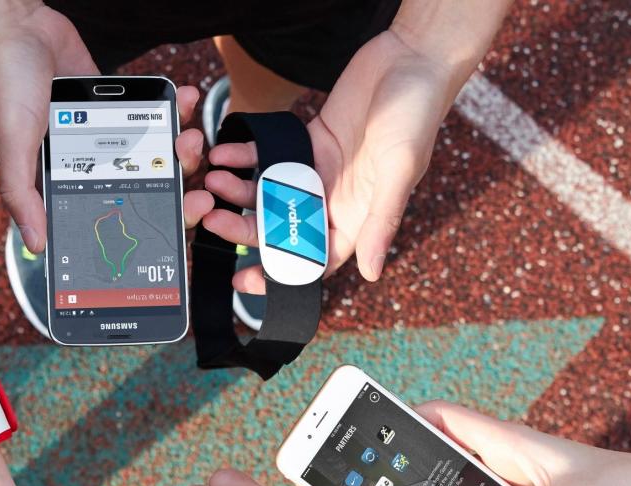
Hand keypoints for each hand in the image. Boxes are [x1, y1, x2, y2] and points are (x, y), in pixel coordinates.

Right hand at [0, 1, 211, 249]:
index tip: (181, 217)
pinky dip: (172, 111)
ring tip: (190, 134)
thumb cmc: (6, 85)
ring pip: (151, 155)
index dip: (148, 223)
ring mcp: (103, 138)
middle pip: (140, 189)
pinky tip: (186, 101)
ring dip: (179, 147)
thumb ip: (22, 194)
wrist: (19, 26)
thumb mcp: (11, 144)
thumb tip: (35, 245)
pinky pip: (149, 118)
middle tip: (195, 178)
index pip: (108, 216)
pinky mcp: (115, 111)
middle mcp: (84, 166)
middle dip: (174, 185)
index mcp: (60, 183)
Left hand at [202, 28, 466, 290]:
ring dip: (239, 190)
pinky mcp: (307, 140)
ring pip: (270, 192)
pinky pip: (269, 155)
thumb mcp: (399, 170)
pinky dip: (245, 155)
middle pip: (282, 228)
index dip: (280, 273)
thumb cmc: (418, 115)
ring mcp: (319, 170)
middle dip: (247, 230)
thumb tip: (371, 274)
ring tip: (213, 181)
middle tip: (214, 221)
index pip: (315, 259)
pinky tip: (224, 152)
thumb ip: (381, 221)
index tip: (244, 281)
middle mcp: (335, 199)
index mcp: (359, 217)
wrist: (412, 59)